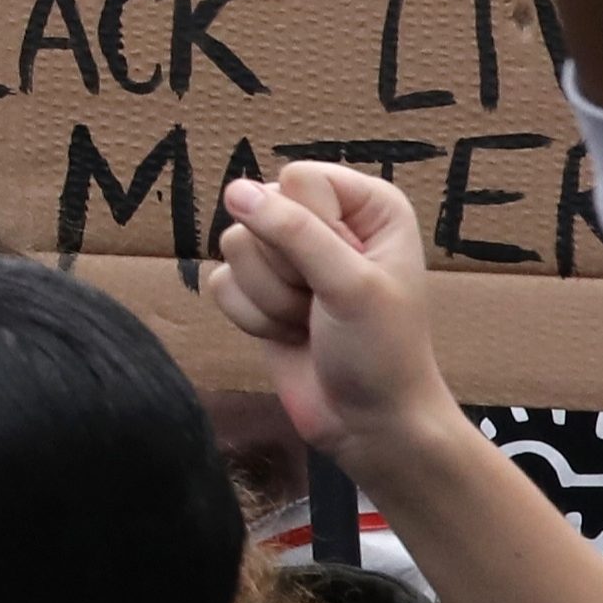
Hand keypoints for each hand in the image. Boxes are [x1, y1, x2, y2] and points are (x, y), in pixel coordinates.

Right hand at [202, 160, 466, 473]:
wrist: (369, 423)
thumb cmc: (382, 353)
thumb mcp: (349, 286)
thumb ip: (294, 233)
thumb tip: (235, 191)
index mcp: (367, 206)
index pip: (299, 179)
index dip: (307, 226)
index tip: (340, 268)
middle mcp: (326, 221)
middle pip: (259, 211)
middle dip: (284, 269)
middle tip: (323, 302)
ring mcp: (288, 256)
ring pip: (234, 247)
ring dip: (270, 299)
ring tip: (310, 322)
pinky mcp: (257, 290)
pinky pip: (220, 282)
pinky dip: (251, 318)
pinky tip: (288, 334)